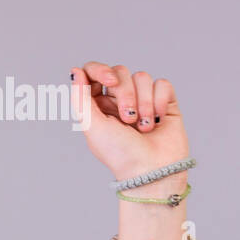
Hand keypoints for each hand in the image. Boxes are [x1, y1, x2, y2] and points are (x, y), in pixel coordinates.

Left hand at [71, 62, 190, 180]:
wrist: (151, 170)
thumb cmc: (119, 153)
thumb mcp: (92, 126)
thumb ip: (80, 98)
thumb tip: (74, 71)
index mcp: (97, 105)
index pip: (94, 72)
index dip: (101, 70)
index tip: (110, 81)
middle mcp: (118, 100)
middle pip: (120, 73)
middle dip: (125, 94)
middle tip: (128, 119)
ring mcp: (142, 100)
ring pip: (142, 77)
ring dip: (144, 103)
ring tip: (143, 127)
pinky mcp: (165, 103)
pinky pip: (162, 84)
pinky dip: (160, 101)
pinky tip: (158, 120)